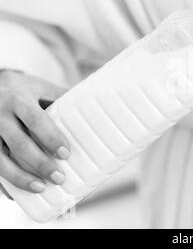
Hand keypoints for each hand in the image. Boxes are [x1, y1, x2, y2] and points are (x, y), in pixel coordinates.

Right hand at [0, 70, 69, 198]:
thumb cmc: (20, 89)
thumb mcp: (40, 87)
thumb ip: (61, 97)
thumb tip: (94, 108)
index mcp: (18, 99)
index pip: (35, 119)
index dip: (50, 137)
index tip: (65, 153)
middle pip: (19, 144)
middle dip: (40, 163)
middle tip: (59, 177)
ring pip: (0, 160)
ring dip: (21, 177)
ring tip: (41, 187)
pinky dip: (3, 183)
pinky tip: (16, 194)